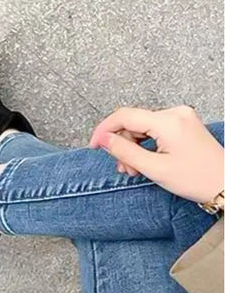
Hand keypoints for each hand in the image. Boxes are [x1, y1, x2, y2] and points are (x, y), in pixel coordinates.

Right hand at [89, 106, 223, 202]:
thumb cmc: (198, 179)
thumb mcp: (154, 168)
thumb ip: (124, 151)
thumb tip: (103, 139)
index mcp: (168, 121)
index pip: (124, 116)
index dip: (104, 130)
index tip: (94, 145)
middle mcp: (174, 113)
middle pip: (133, 122)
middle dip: (122, 145)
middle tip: (123, 167)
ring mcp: (180, 117)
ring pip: (141, 128)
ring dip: (133, 147)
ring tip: (134, 169)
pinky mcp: (182, 124)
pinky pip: (153, 130)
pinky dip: (145, 145)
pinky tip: (144, 160)